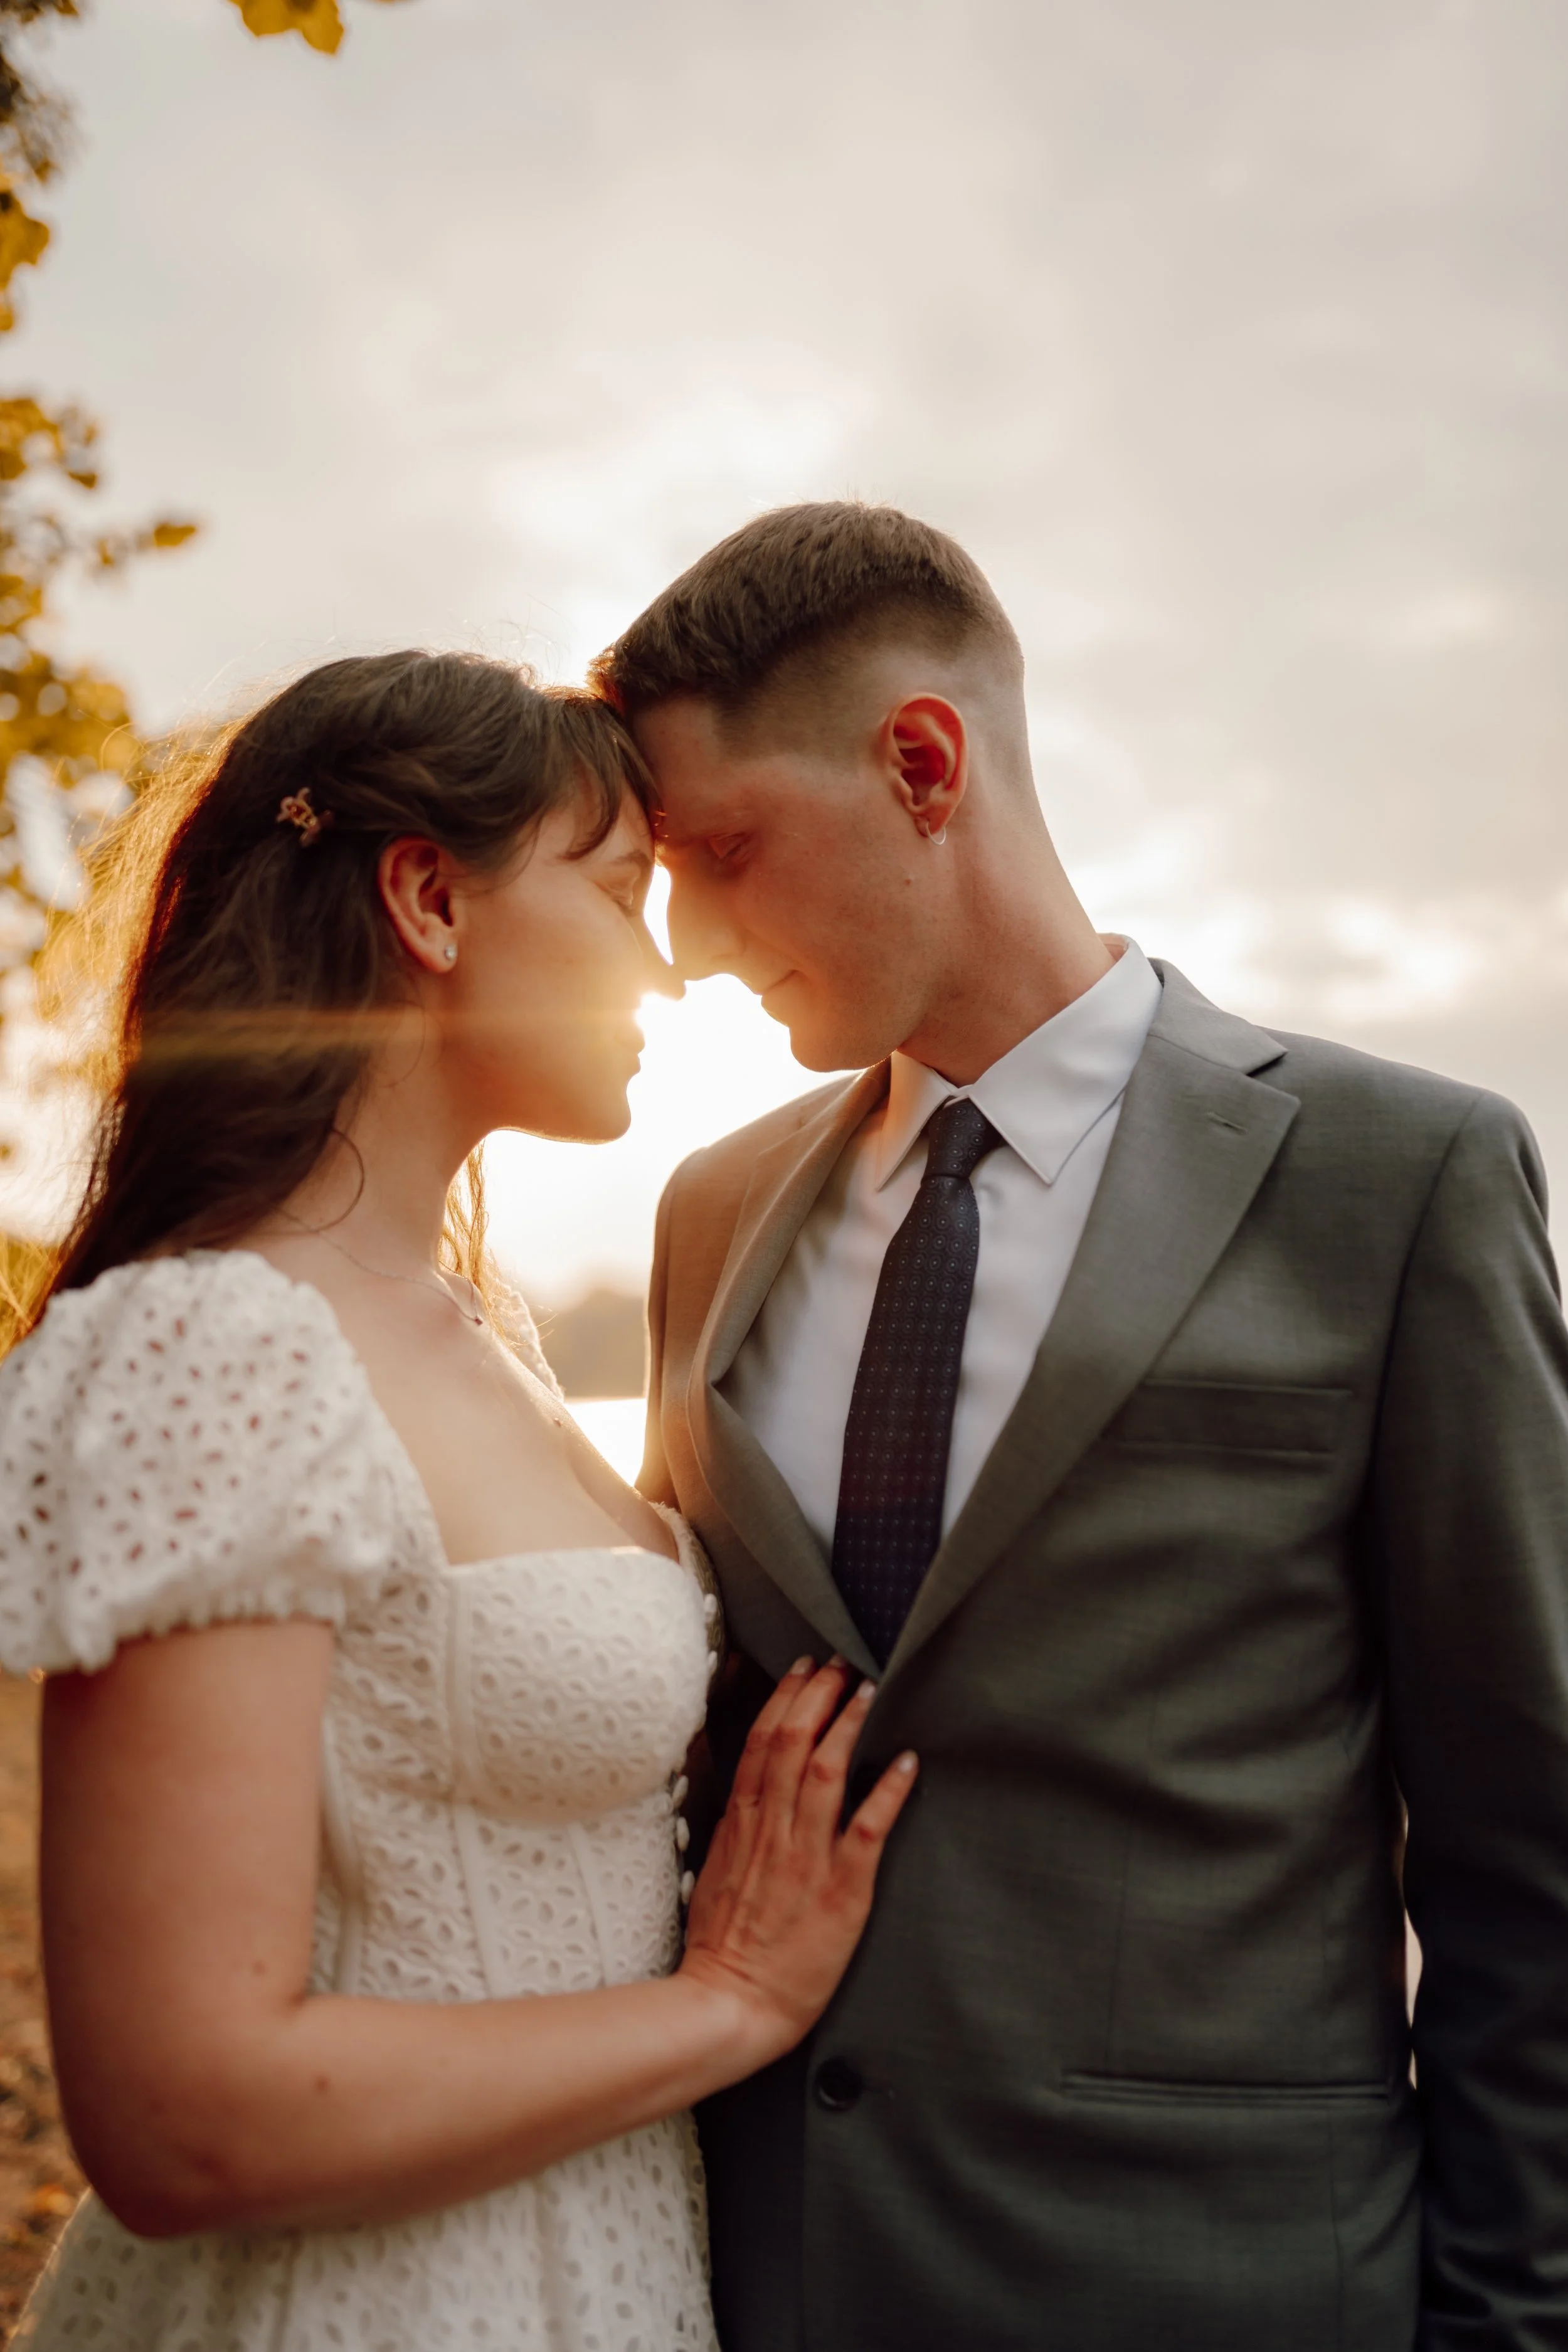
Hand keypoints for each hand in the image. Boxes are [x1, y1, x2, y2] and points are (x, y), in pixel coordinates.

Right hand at [678, 1658, 917, 2064]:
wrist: (728, 2004)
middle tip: (841, 1663)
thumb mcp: (715, 1871)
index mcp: (742, 1825)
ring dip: (850, 1726)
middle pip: (795, 1743)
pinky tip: (906, 1762)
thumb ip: (734, 1830)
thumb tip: (744, 1793)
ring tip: (870, 1691)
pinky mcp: (840, 1891)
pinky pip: (867, 1830)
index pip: (763, 1744)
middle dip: (819, 1695)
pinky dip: (887, 1792)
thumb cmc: (722, 1945)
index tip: (804, 1669)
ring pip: (827, 1773)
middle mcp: (773, 1831)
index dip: (786, 1698)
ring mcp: (806, 1858)